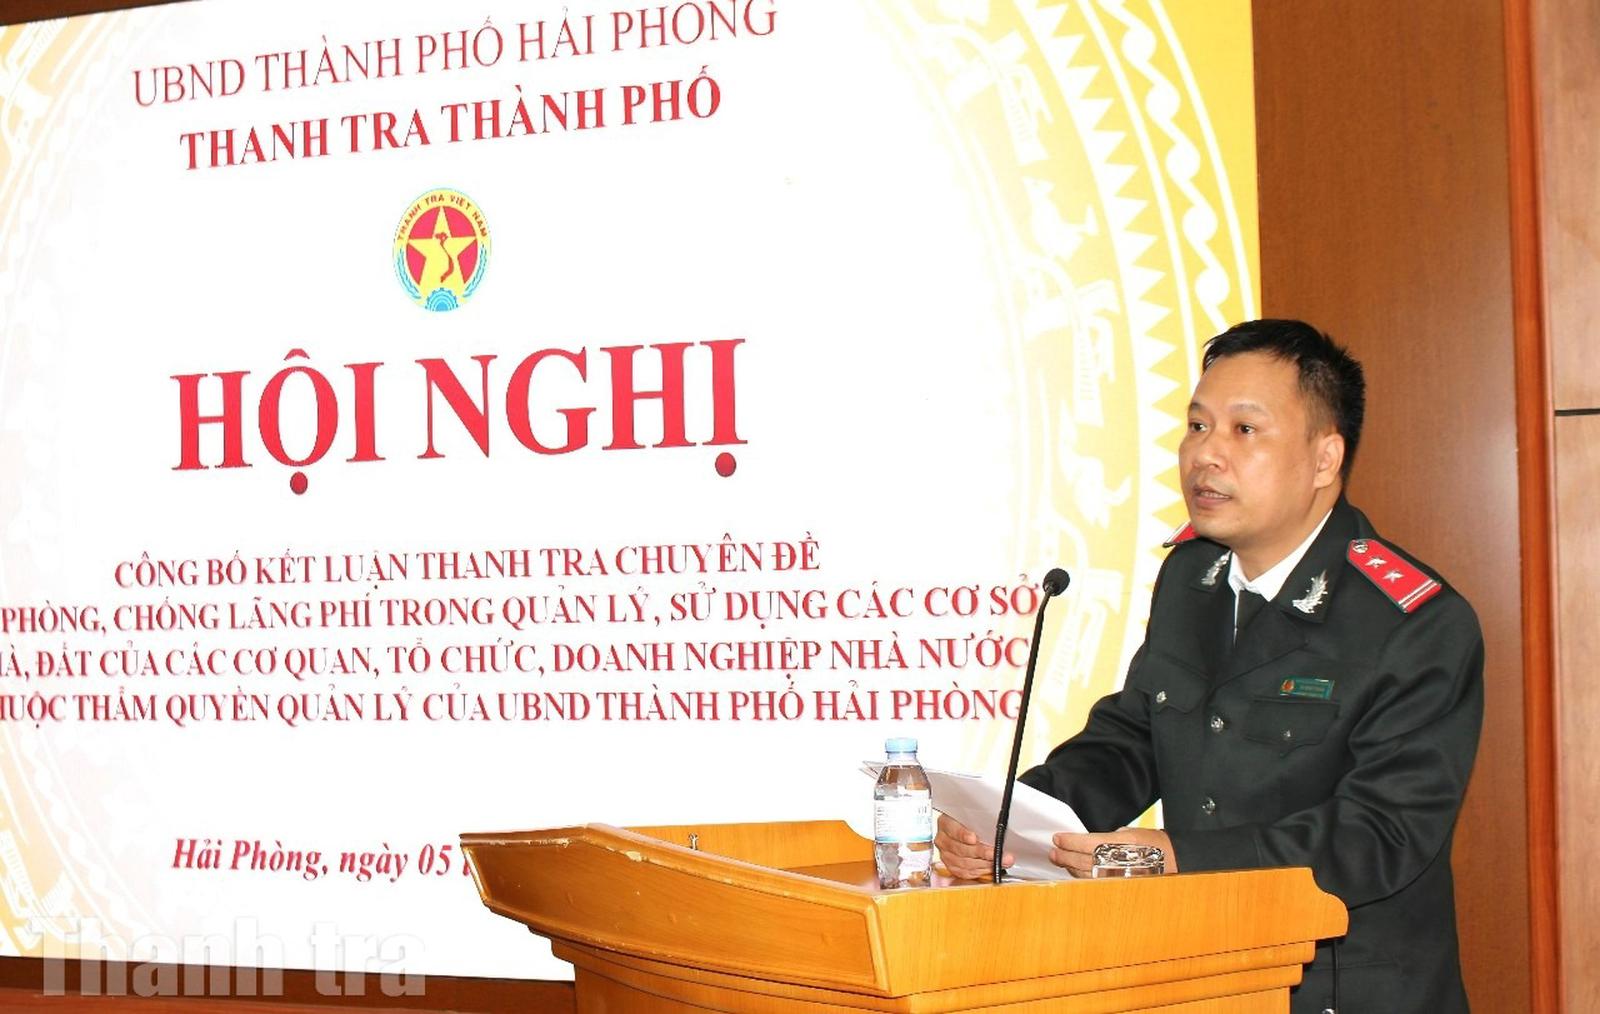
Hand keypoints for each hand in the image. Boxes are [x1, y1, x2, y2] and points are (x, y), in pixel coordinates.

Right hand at [934, 813, 1012, 879]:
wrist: (961, 833)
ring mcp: (946, 855)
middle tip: (996, 853)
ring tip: (998, 862)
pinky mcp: (952, 867)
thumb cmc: (969, 823)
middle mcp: (943, 840)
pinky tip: (989, 867)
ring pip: (964, 863)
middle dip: (982, 852)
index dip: (963, 835)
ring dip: (984, 864)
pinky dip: (979, 871)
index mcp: (945, 823)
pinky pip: (965, 872)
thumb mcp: (973, 818)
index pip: (953, 830)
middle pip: (961, 849)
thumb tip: (997, 834)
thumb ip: (981, 824)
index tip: (974, 838)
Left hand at [1050, 827, 1176, 877]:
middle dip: (1064, 856)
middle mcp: (1119, 862)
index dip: (1069, 841)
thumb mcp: (1132, 833)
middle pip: (1083, 860)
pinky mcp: (1121, 888)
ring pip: (1086, 875)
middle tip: (1053, 852)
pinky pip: (1096, 884)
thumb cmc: (1157, 845)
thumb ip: (1110, 837)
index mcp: (1122, 844)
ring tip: (1060, 860)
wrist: (1178, 863)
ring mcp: (1120, 878)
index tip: (1057, 838)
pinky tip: (1075, 872)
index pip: (1087, 842)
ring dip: (1070, 868)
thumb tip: (1090, 841)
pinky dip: (1083, 877)